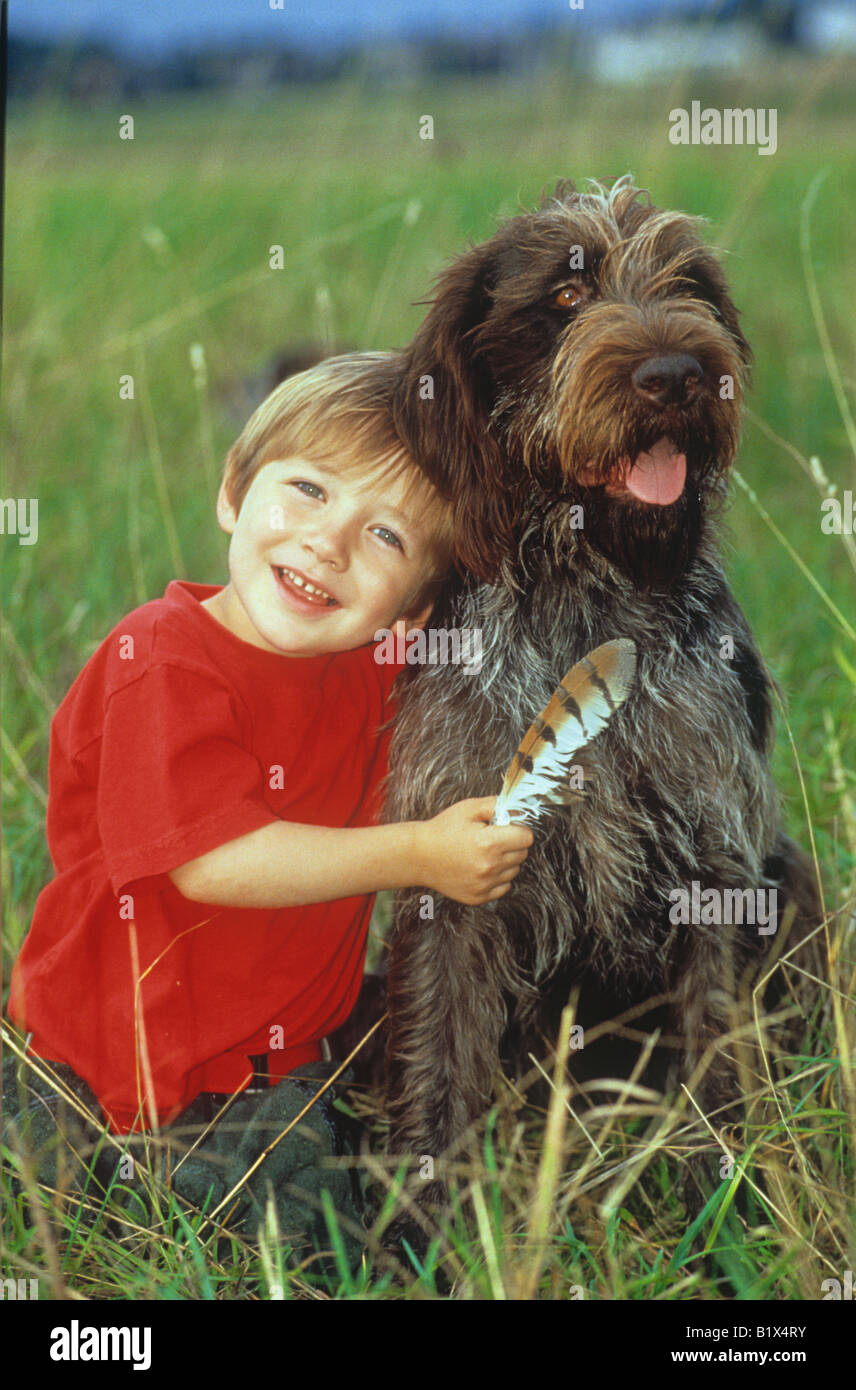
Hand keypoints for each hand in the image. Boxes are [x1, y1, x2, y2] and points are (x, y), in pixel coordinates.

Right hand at [414, 796, 533, 904]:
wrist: (418, 856)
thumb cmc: (443, 829)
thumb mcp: (468, 808)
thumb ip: (497, 805)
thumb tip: (520, 809)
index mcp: (489, 843)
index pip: (527, 838)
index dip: (518, 830)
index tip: (506, 828)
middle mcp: (489, 866)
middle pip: (522, 854)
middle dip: (512, 844)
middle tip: (491, 839)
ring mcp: (484, 885)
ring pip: (514, 870)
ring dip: (505, 861)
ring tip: (483, 853)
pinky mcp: (479, 897)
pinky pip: (504, 886)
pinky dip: (497, 877)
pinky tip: (479, 867)